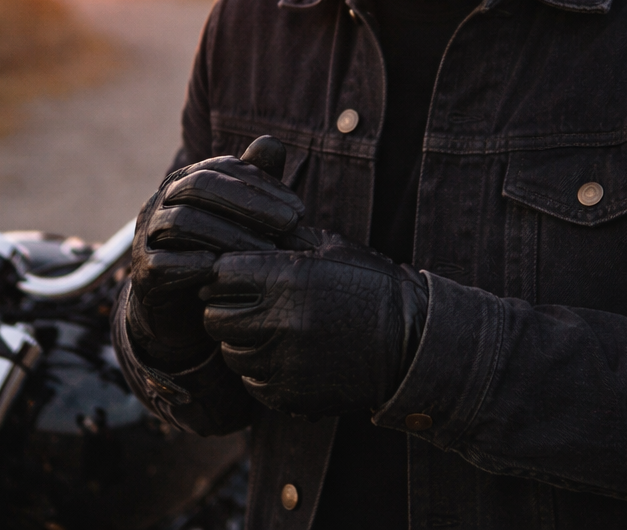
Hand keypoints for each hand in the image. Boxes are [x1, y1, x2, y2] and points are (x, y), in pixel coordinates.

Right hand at [127, 137, 303, 369]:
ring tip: (267, 252)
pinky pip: (160, 263)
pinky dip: (191, 265)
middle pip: (199, 186)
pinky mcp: (141, 273)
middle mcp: (162, 200)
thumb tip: (272, 142)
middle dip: (248, 203)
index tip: (299, 211)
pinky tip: (221, 270)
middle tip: (289, 225)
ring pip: (183, 221)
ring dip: (230, 235)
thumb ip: (254, 184)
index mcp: (186, 180)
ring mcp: (147, 235)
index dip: (262, 185)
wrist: (182, 310)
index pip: (223, 168)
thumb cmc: (218, 253)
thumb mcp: (241, 219)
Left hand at [200, 229, 428, 418]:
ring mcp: (283, 363)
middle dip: (225, 306)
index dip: (224, 271)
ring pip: (230, 351)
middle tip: (246, 302)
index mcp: (286, 278)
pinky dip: (261, 369)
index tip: (236, 272)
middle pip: (215, 316)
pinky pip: (252, 381)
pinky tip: (284, 354)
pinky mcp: (289, 395)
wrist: (411, 342)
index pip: (220, 274)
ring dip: (241, 340)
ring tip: (269, 328)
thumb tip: (244, 231)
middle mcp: (279, 322)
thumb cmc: (371, 284)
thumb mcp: (330, 247)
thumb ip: (283, 240)